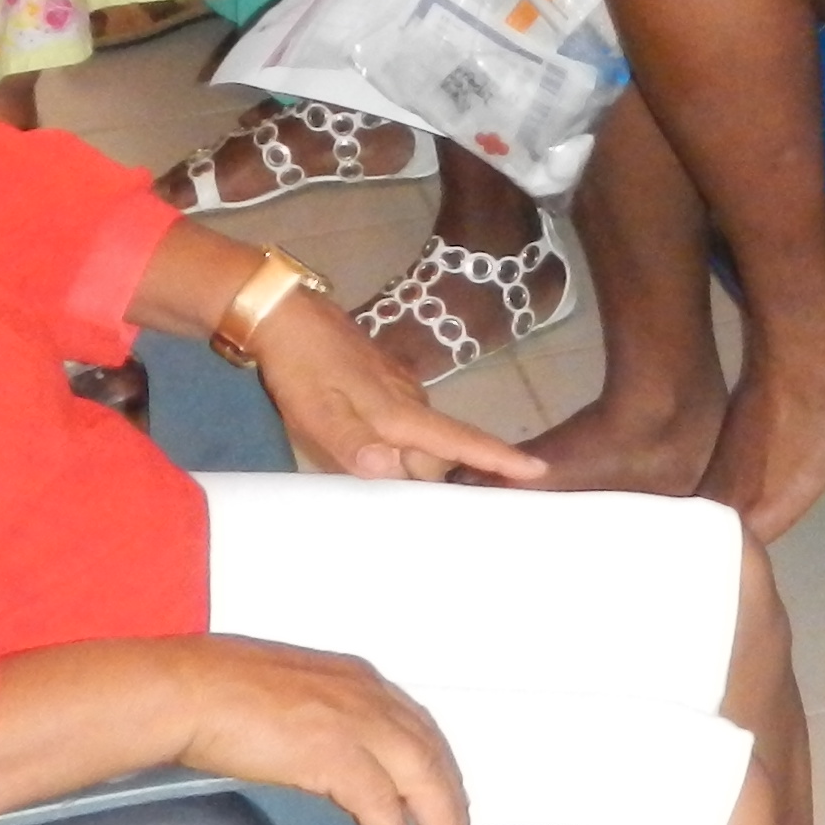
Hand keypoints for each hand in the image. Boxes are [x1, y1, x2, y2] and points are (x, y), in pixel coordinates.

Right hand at [172, 632, 475, 824]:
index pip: (416, 725)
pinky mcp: (333, 752)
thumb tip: (324, 757)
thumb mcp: (288, 696)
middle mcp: (364, 694)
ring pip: (421, 774)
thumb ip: (319, 720)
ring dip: (439, 819)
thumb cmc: (216, 689)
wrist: (187, 689)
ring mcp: (352, 721)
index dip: (437, 765)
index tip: (447, 797)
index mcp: (354, 679)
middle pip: (430, 750)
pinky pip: (380, 802)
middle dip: (451, 798)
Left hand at [241, 260, 547, 484]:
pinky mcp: (383, 381)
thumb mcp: (317, 413)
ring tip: (381, 488)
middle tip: (405, 509)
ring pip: (418, 439)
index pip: (460, 441)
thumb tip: (390, 469)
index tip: (539, 470)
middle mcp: (410, 400)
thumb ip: (352, 443)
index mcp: (400, 413)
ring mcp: (398, 388)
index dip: (498, 457)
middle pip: (437, 453)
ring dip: (407, 463)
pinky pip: (403, 423)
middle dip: (428, 480)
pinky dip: (395, 443)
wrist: (285, 315)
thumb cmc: (302, 367)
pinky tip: (368, 450)